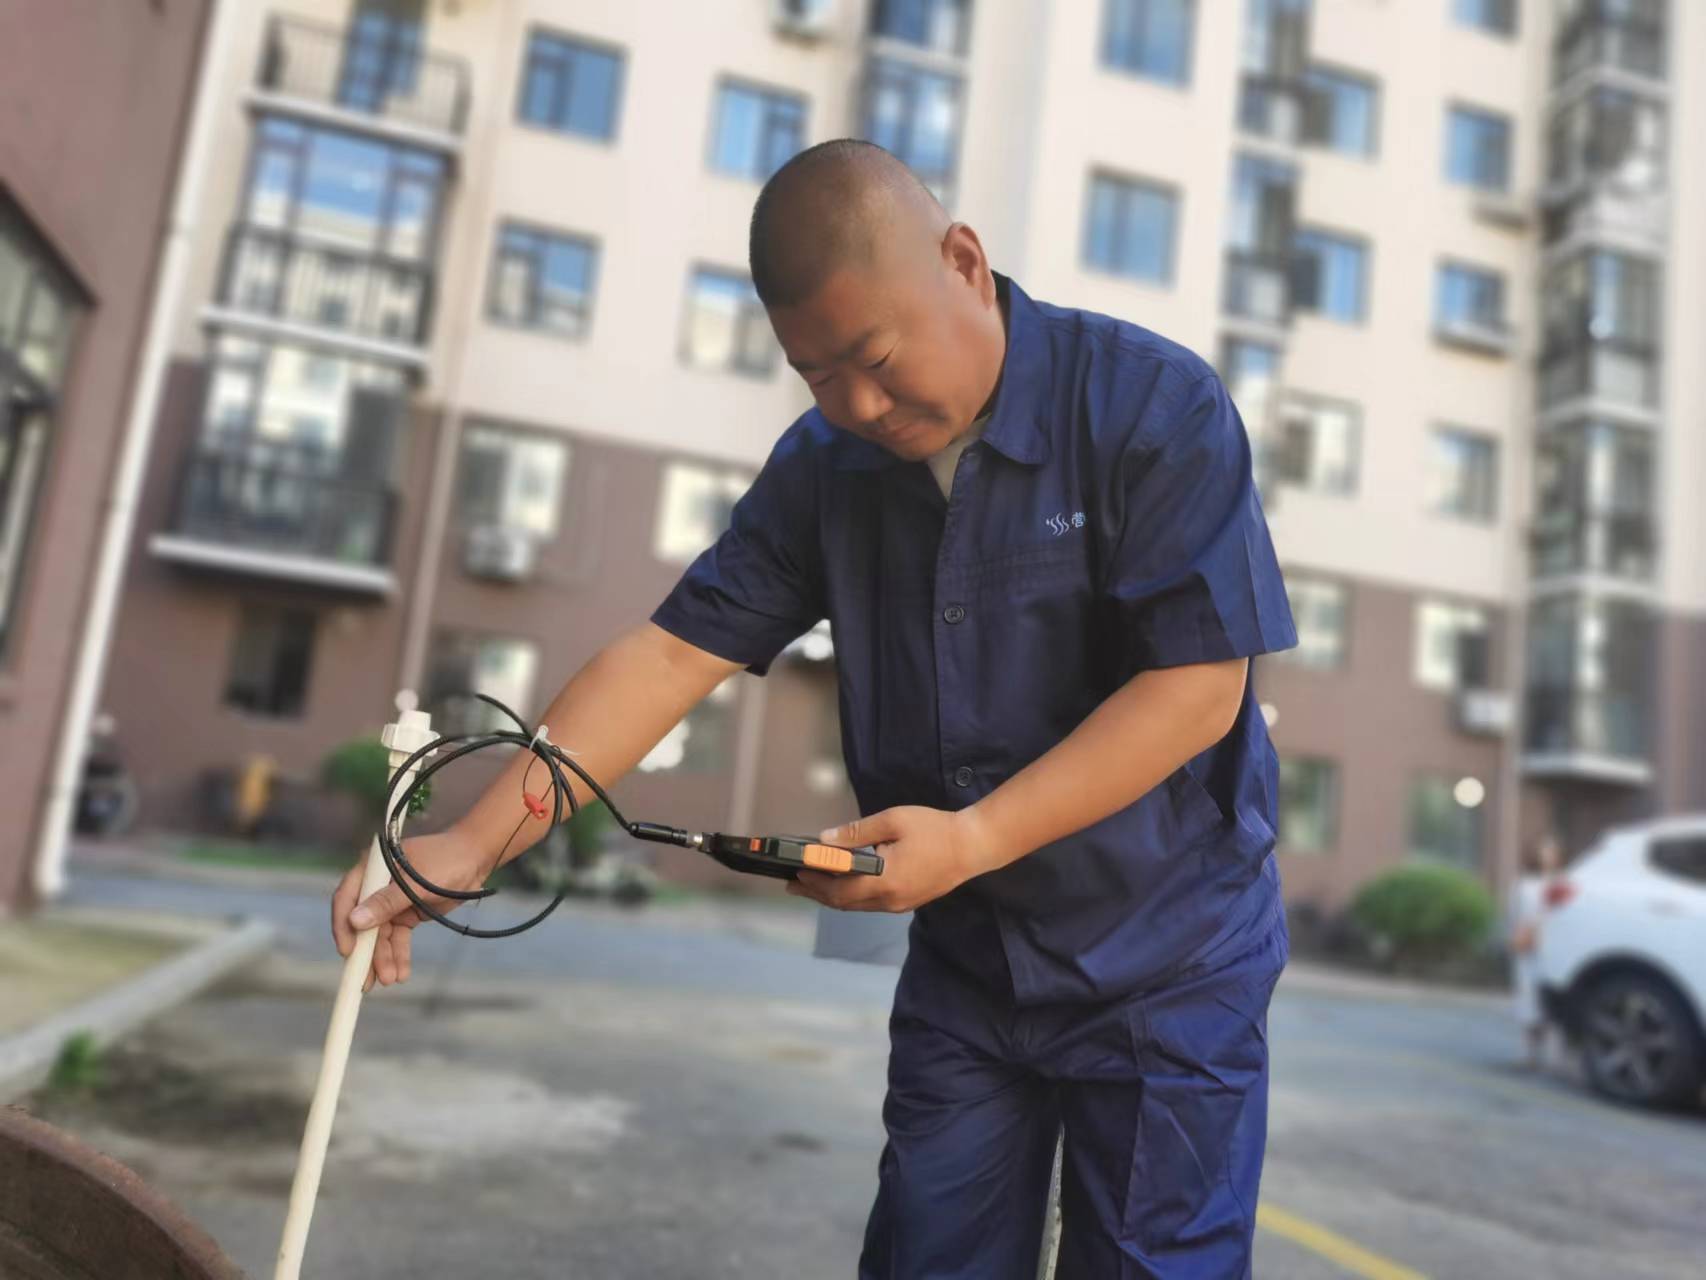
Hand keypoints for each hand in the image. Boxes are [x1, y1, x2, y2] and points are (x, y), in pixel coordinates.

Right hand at [329, 828, 491, 991]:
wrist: (477, 858)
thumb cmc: (447, 859)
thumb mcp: (417, 883)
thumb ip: (387, 902)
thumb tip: (355, 921)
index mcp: (373, 869)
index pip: (346, 898)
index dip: (343, 926)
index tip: (348, 952)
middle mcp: (377, 886)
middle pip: (362, 923)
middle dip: (366, 952)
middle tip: (365, 981)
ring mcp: (392, 901)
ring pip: (381, 935)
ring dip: (384, 958)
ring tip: (391, 980)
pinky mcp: (407, 913)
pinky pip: (398, 937)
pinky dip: (399, 954)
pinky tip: (401, 973)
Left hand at [785, 805, 991, 912]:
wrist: (973, 846)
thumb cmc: (934, 829)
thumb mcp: (892, 821)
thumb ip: (857, 832)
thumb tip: (824, 840)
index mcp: (884, 881)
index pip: (838, 889)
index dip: (814, 881)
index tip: (795, 869)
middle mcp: (890, 900)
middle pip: (843, 902)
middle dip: (816, 892)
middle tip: (793, 882)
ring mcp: (899, 904)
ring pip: (856, 905)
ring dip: (832, 895)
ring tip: (811, 884)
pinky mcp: (907, 902)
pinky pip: (870, 903)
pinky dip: (851, 895)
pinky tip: (843, 883)